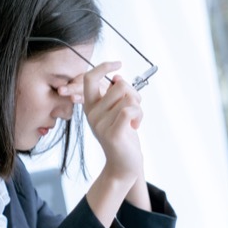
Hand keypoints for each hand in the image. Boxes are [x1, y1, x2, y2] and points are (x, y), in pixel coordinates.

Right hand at [81, 62, 147, 223]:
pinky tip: (135, 126)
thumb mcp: (117, 112)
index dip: (103, 66)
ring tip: (134, 120)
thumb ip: (116, 95)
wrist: (124, 165)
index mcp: (91, 106)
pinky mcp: (112, 133)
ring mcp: (100, 124)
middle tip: (135, 108)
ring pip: (128, 98)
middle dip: (134, 94)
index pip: (89, 78)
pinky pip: (130, 110)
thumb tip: (117, 77)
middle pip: (119, 86)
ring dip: (138, 107)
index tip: (118, 63)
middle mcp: (92, 114)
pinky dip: (139, 116)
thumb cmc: (123, 136)